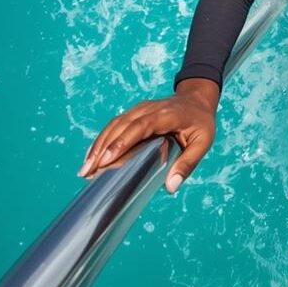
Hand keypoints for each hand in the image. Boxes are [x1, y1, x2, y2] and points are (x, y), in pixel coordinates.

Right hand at [78, 79, 218, 192]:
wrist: (197, 99)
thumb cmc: (200, 123)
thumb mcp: (203, 142)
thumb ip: (188, 163)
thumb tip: (171, 187)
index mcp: (167, 115)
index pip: (140, 127)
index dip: (121, 142)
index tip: (105, 160)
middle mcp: (150, 109)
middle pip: (121, 126)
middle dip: (102, 149)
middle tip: (87, 172)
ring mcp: (140, 109)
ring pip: (115, 125)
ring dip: (98, 145)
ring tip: (85, 169)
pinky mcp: (134, 112)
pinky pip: (115, 124)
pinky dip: (102, 139)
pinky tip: (93, 156)